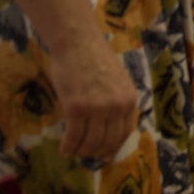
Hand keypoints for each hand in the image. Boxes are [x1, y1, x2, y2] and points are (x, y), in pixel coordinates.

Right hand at [50, 33, 136, 160]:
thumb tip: (110, 131)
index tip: (102, 152)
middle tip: (84, 152)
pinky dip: (68, 147)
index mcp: (129, 99)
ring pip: (90, 144)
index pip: (124, 134)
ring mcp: (98, 108)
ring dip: (80, 151)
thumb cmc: (94, 58)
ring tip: (72, 149)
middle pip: (108, 143)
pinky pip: (73, 138)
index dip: (111, 147)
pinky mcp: (77, 108)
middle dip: (95, 152)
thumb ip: (116, 102)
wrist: (77, 41)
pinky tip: (64, 148)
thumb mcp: (116, 81)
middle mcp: (118, 106)